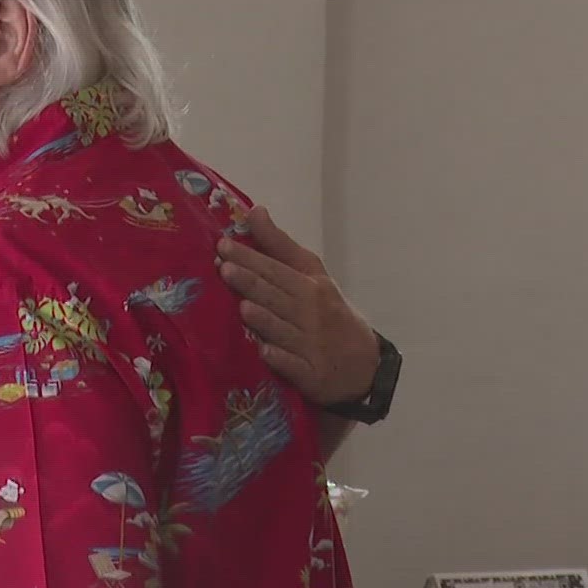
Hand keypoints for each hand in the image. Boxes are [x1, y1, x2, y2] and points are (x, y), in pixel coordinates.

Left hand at [216, 206, 378, 406]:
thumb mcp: (313, 277)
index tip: (224, 244)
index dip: (252, 257)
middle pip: (277, 296)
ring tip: (244, 307)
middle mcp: (312, 314)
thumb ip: (280, 247)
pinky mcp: (311, 376)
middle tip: (224, 267)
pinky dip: (281, 360)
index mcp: (312, 287)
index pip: (277, 270)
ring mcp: (312, 346)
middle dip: (252, 282)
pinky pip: (294, 367)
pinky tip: (266, 353)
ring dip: (266, 320)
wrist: (364, 366)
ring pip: (284, 330)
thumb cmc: (327, 313)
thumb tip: (255, 211)